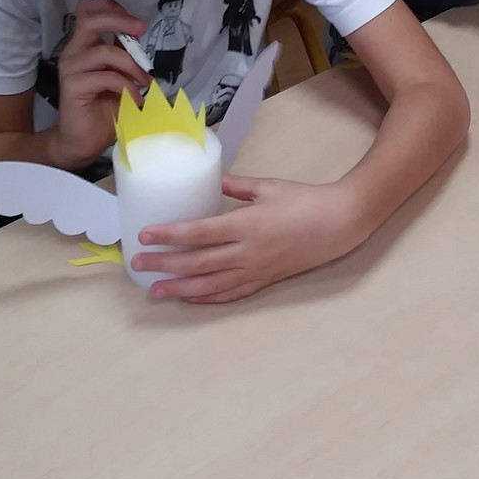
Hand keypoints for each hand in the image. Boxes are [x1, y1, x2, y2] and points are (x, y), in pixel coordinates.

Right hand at [51, 0, 148, 169]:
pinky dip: (126, 87)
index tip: (134, 20)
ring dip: (132, 66)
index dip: (110, 7)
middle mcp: (74, 52)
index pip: (88, 11)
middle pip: (91, 20)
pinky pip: (105, 77)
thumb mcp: (120, 76)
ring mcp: (70, 68)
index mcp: (84, 45)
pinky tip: (136, 100)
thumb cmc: (103, 107)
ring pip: (105, 52)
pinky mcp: (72, 86)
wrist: (83, 139)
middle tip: (141, 29)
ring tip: (146, 83)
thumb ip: (124, 56)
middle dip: (120, 20)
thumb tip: (140, 39)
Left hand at [133, 176, 361, 302]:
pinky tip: (191, 298)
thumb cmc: (304, 200)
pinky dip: (209, 298)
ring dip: (181, 289)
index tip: (145, 236)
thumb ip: (235, 186)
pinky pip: (232, 293)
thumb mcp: (268, 186)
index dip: (169, 236)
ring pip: (211, 284)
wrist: (340, 223)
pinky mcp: (266, 281)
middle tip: (138, 265)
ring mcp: (256, 270)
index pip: (199, 233)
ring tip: (156, 292)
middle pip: (198, 262)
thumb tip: (211, 180)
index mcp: (247, 225)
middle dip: (165, 265)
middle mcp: (248, 252)